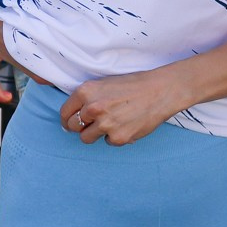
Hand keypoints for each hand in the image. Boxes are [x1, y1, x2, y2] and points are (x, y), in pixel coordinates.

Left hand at [61, 66, 195, 145]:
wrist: (161, 91)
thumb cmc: (135, 85)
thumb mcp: (105, 84)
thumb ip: (88, 98)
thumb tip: (74, 116)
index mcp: (86, 91)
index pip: (65, 112)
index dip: (68, 118)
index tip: (72, 122)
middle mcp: (93, 108)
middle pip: (73, 126)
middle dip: (80, 126)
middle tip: (93, 123)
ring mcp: (105, 124)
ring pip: (86, 138)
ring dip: (95, 133)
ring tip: (111, 123)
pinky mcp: (118, 137)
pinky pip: (108, 142)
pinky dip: (115, 136)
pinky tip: (127, 124)